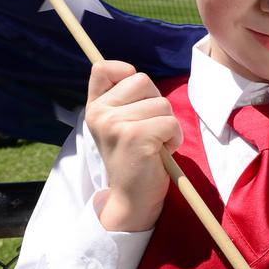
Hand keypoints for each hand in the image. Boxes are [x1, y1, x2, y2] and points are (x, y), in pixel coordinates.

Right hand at [85, 60, 181, 231]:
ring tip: (154, 145)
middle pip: (143, 80)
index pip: (103, 68)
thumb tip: (129, 69)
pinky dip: (174, 138)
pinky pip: (170, 122)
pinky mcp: (135, 136)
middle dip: (155, 103)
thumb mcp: (117, 125)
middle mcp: (100, 113)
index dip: (125, 72)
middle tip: (148, 130)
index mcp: (94, 107)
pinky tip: (160, 153)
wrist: (131, 200)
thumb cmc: (133, 159)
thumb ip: (119, 98)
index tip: (135, 97)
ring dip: (167, 124)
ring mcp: (115, 124)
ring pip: (161, 103)